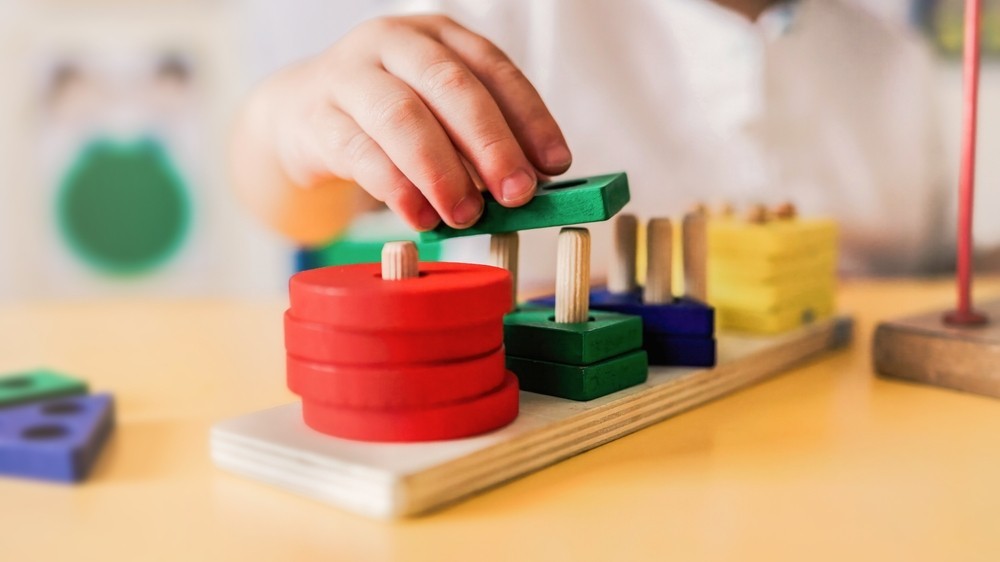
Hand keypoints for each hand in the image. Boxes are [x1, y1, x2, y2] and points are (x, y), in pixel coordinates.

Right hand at [258, 15, 571, 230]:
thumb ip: (479, 141)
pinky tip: (422, 218)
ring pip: (402, 117)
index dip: (529, 117)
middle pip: (450, 86)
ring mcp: (349, 76)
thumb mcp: (438, 113)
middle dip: (491, 144)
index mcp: (437, 36)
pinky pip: (360, 153)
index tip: (555, 164)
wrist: (300, 115)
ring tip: (468, 215)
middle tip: (517, 194)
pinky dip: (397, 189)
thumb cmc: (387, 117)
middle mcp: (393, 44)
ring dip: (443, 171)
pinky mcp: (317, 118)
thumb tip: (529, 186)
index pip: (493, 68)